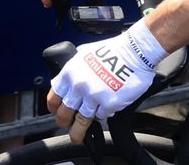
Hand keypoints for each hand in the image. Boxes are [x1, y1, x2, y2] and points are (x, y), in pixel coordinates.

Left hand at [47, 23, 165, 140]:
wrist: (134, 52)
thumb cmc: (113, 50)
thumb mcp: (84, 54)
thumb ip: (74, 70)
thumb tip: (68, 82)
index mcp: (70, 72)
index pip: (54, 97)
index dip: (54, 108)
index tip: (57, 112)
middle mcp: (79, 86)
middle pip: (64, 113)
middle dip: (64, 122)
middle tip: (66, 125)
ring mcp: (94, 96)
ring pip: (81, 121)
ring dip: (78, 131)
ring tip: (77, 137)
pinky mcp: (109, 104)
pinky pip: (102, 116)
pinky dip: (102, 114)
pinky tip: (105, 108)